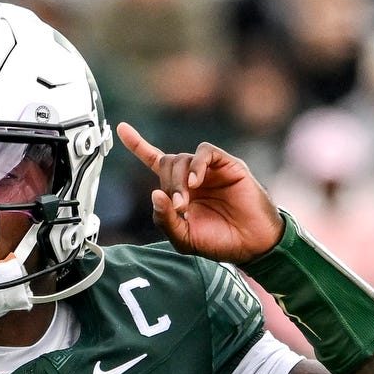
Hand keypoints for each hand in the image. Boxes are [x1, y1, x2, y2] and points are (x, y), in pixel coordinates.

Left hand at [117, 123, 284, 262]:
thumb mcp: (184, 238)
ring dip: (178, 181)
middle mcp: (193, 177)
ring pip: (182, 158)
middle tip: (179, 207)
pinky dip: (196, 165)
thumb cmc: (220, 242)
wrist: (252, 245)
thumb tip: (155, 194)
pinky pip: (205, 152)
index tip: (121, 128)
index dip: (138, 145)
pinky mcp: (228, 165)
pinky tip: (196, 182)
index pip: (155, 161)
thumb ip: (166, 219)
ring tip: (187, 203)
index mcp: (180, 191)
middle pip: (167, 163)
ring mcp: (210, 170)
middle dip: (167, 184)